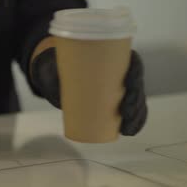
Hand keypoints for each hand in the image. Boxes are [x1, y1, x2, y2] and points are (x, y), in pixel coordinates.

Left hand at [31, 48, 147, 135]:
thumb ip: (57, 68)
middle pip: (137, 85)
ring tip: (128, 128)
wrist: (57, 72)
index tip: (129, 88)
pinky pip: (130, 110)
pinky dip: (133, 121)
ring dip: (137, 116)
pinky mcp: (115, 101)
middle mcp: (121, 70)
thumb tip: (49, 73)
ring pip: (137, 100)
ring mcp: (120, 86)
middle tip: (126, 114)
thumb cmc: (60, 65)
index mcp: (113, 56)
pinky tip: (130, 131)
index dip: (136, 77)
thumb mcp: (59, 65)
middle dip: (136, 101)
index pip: (133, 65)